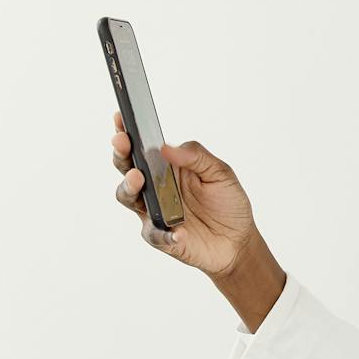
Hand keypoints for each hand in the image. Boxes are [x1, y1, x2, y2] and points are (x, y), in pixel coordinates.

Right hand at [109, 112, 257, 275]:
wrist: (238, 240)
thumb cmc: (227, 202)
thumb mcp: (220, 173)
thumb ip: (196, 156)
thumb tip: (167, 148)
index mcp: (166, 168)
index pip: (141, 148)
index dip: (127, 133)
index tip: (121, 118)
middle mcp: (154, 188)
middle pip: (127, 169)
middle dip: (121, 154)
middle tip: (123, 143)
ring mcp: (154, 212)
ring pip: (128, 198)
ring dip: (130, 187)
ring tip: (139, 178)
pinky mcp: (161, 237)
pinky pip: (156, 235)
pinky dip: (164, 234)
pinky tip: (178, 231)